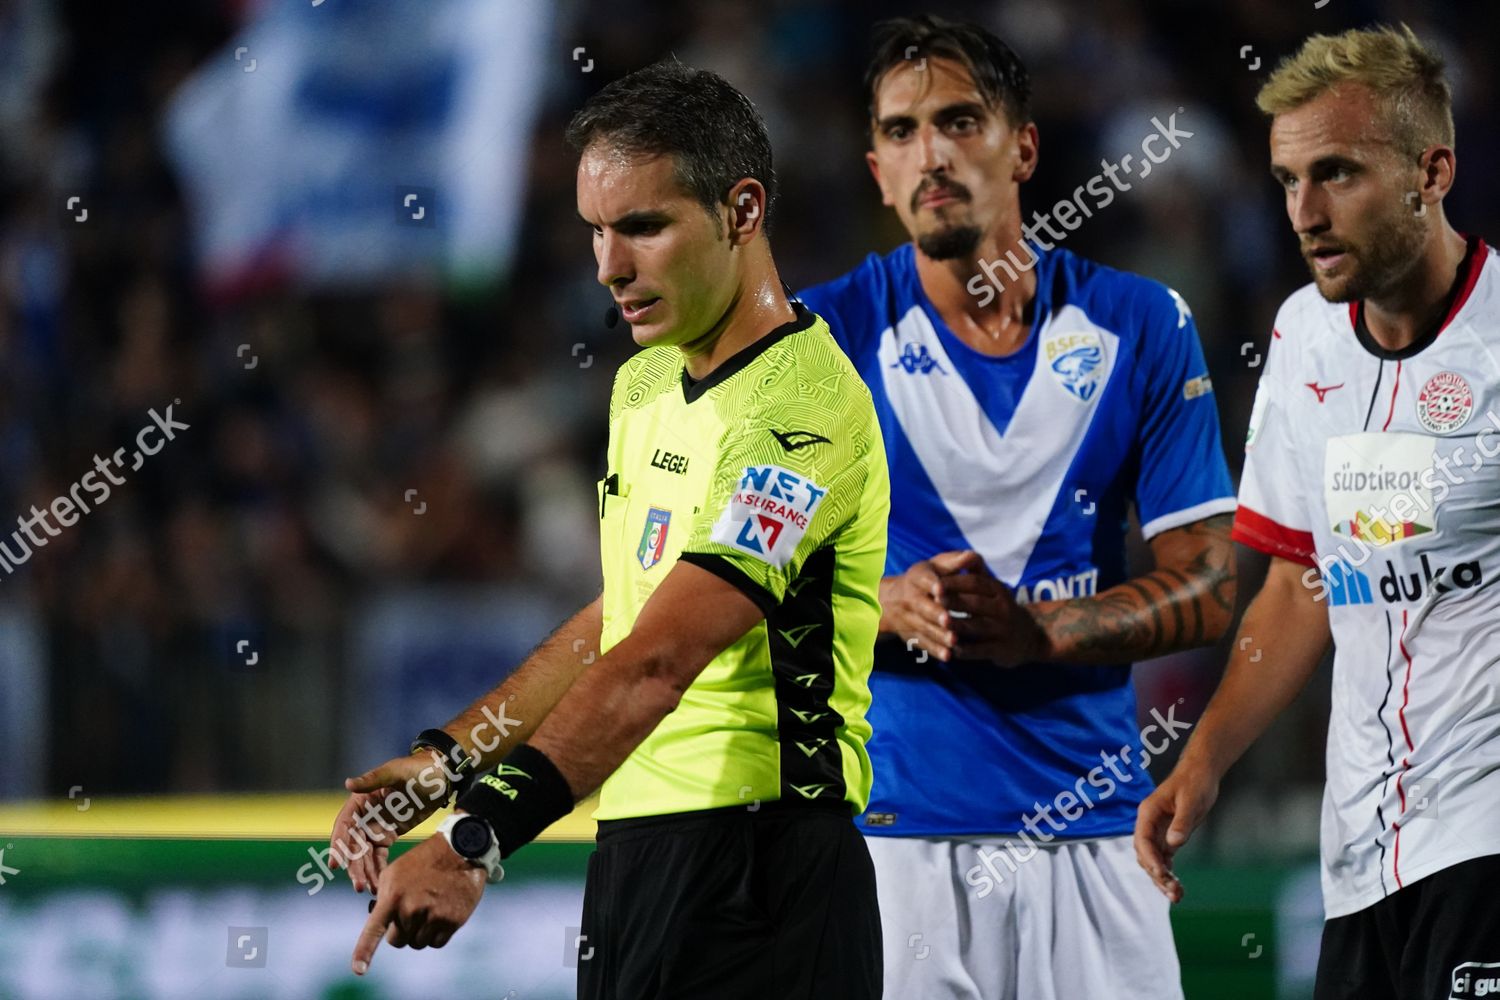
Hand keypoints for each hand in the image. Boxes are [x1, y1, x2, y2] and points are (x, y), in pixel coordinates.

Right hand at [330, 750, 453, 892]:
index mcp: (360, 802)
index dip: (338, 845)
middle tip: (359, 886)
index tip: (335, 864)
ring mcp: (375, 828)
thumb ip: (373, 780)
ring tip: (368, 891)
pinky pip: (378, 857)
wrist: (441, 776)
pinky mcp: (387, 836)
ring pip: (364, 855)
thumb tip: (348, 783)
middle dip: (354, 866)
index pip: (344, 826)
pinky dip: (377, 870)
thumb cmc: (418, 769)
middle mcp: (363, 817)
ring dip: (364, 872)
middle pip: (353, 846)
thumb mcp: (396, 771)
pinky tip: (379, 885)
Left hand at [351, 832, 484, 974]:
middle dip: (402, 930)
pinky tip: (441, 913)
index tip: (358, 971)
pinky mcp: (451, 922)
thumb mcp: (395, 872)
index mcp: (393, 896)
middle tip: (413, 910)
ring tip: (430, 907)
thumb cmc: (423, 861)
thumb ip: (383, 898)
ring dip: (420, 932)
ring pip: (417, 943)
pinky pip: (436, 943)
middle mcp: (411, 909)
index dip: (364, 952)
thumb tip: (377, 920)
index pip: (374, 930)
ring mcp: (432, 916)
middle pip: (397, 940)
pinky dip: (436, 934)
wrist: (459, 851)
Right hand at [879, 550, 985, 661]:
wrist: (893, 601)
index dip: (931, 584)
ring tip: (954, 641)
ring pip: (923, 627)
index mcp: (917, 577)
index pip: (923, 580)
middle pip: (922, 606)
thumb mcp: (936, 566)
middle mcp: (910, 597)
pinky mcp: (911, 635)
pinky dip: (935, 650)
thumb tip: (972, 557)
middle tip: (948, 620)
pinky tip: (948, 656)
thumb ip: (955, 562)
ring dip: (938, 635)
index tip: (941, 589)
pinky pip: (923, 643)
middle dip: (934, 613)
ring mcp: (909, 618)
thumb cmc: (926, 578)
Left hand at [937, 568, 1050, 665]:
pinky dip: (966, 650)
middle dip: (954, 601)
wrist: (1031, 637)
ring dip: (959, 625)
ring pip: (978, 627)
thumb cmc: (1001, 608)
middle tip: (933, 599)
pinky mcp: (1001, 650)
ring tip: (941, 623)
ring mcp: (1003, 630)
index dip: (955, 582)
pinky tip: (949, 649)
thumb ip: (977, 573)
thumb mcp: (993, 589)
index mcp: (998, 590)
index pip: (975, 583)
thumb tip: (964, 554)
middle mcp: (1002, 608)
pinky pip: (981, 650)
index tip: (935, 583)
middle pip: (976, 603)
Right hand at [1133, 759, 1219, 901]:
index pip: (1142, 840)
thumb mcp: (1190, 800)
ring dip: (1163, 878)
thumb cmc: (1194, 781)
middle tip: (1174, 892)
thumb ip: (1181, 822)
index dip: (1150, 859)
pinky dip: (1169, 873)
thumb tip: (1173, 843)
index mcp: (1148, 813)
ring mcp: (1159, 832)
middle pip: (1145, 855)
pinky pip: (1165, 859)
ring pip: (1154, 861)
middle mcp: (1149, 825)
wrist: (1201, 773)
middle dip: (1157, 874)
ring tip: (1177, 896)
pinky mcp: (1169, 837)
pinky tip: (1177, 886)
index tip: (1161, 874)